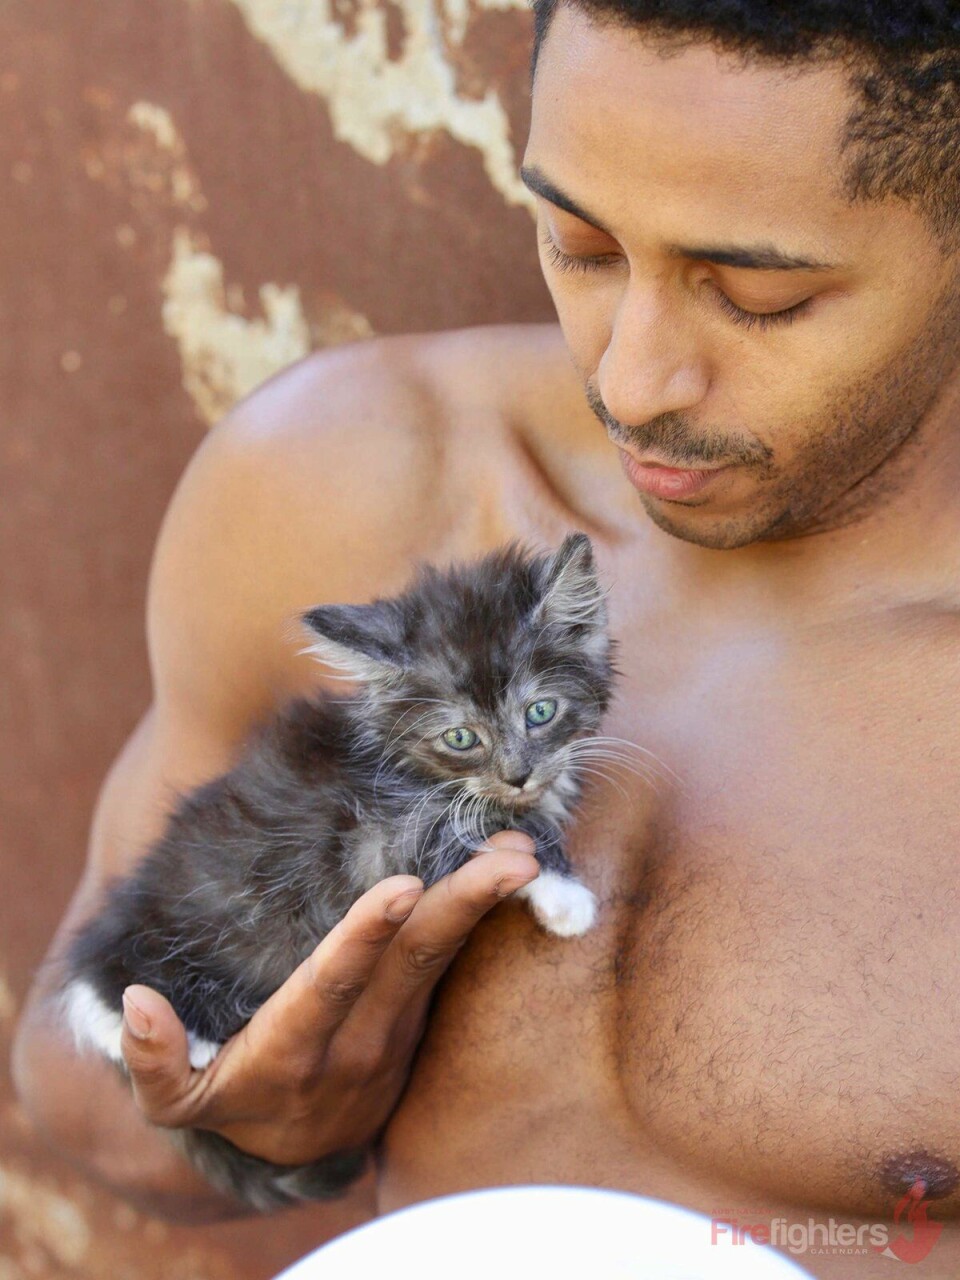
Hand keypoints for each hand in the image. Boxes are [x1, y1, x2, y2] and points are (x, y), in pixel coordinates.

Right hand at [117, 832, 537, 1165]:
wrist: (303, 1156)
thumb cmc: (235, 1104)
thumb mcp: (181, 1102)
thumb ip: (153, 1061)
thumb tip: (135, 1001)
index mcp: (293, 1050)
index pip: (332, 986)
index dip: (365, 938)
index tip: (401, 889)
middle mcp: (357, 1040)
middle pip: (412, 964)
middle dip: (460, 906)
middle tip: (509, 858)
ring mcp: (397, 1031)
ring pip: (443, 960)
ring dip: (484, 906)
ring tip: (523, 854)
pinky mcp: (419, 1021)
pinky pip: (452, 965)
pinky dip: (481, 920)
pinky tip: (512, 875)